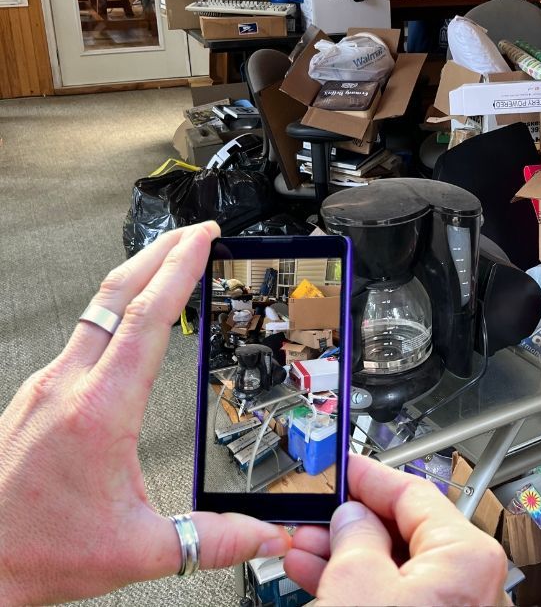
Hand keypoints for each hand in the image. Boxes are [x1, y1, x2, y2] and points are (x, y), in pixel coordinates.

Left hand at [0, 223, 290, 604]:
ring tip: (169, 266)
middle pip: (117, 292)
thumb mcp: (138, 550)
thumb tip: (261, 534)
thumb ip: (211, 539)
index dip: (180, 269)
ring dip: (137, 278)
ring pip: (96, 310)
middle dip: (162, 252)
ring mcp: (45, 387)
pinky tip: (129, 324)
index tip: (204, 240)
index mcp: (100, 410)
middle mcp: (67, 387)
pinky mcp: (35, 397)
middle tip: (197, 233)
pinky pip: (83, 336)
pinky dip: (116, 312)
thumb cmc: (34, 553)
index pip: (148, 317)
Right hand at [284, 454, 509, 605]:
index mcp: (468, 557)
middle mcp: (474, 582)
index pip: (415, 491)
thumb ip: (355, 537)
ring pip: (398, 566)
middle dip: (353, 521)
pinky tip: (320, 577)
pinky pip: (400, 595)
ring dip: (349, 555)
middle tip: (317, 515)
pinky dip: (363, 586)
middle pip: (406, 530)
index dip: (371, 476)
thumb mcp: (357, 586)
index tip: (346, 467)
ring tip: (306, 548)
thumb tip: (352, 518)